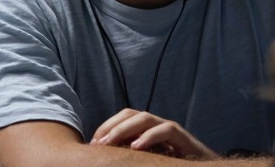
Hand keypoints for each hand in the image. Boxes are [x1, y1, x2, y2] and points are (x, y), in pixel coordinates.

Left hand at [90, 108, 218, 159]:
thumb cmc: (173, 166)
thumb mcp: (147, 161)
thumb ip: (132, 156)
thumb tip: (107, 159)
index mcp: (146, 130)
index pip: (123, 118)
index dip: (106, 127)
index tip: (92, 144)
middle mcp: (156, 125)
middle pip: (130, 114)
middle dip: (111, 126)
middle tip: (96, 143)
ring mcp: (170, 129)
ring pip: (145, 118)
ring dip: (125, 129)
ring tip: (110, 143)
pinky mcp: (182, 137)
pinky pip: (165, 130)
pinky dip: (149, 137)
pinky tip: (136, 147)